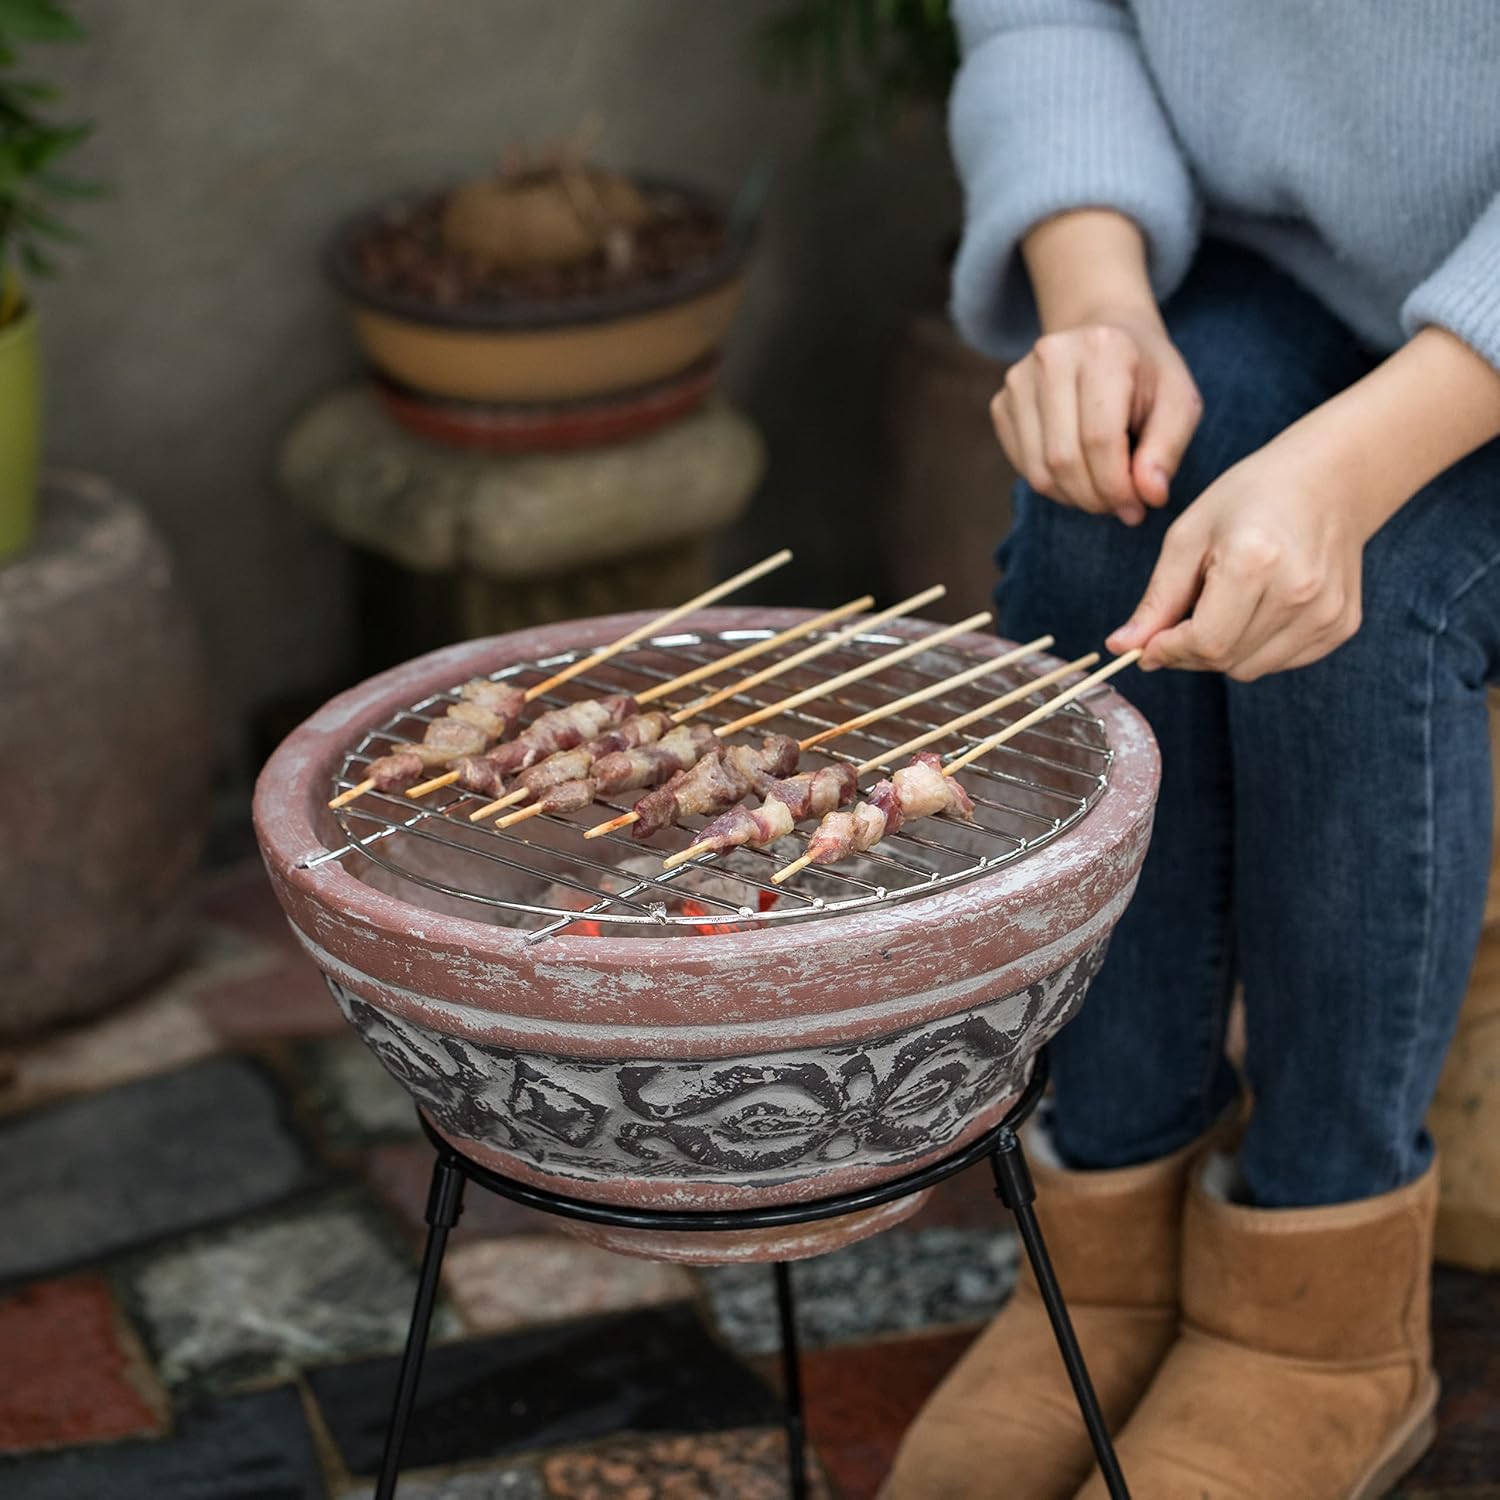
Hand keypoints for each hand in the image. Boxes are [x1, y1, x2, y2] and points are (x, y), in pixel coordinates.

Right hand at [991, 308, 1202, 525]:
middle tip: (1120, 506)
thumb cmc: (1148, 376)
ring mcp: (1019, 379)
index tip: (1138, 507)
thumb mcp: (1179, 403)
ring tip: (1103, 492)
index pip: (1099, 439)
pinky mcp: (1002, 402)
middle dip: (1095, 497)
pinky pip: (1024, 468)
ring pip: (1039, 471)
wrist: (1108, 338)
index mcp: (1102, 348)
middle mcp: (1052, 357)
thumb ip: (1168, 450)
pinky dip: (1054, 486)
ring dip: (1074, 497)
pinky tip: (1079, 475)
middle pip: (1064, 458)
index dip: (1118, 486)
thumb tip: (1149, 496)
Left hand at [1106, 429, 1365, 680]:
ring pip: (1250, 668)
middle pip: (1225, 660)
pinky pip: (1280, 662)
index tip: (1147, 645)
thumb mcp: (1189, 537)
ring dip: (1222, 652)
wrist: (1329, 480)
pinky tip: (1257, 609)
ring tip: (1223, 605)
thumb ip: (1157, 599)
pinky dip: (1256, 648)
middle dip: (1189, 652)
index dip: (1168, 651)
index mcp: (1256, 562)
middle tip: (1180, 620)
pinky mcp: (1342, 624)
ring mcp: (1327, 612)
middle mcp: (1299, 591)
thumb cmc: (1250, 499)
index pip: (1204, 642)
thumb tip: (1122, 647)